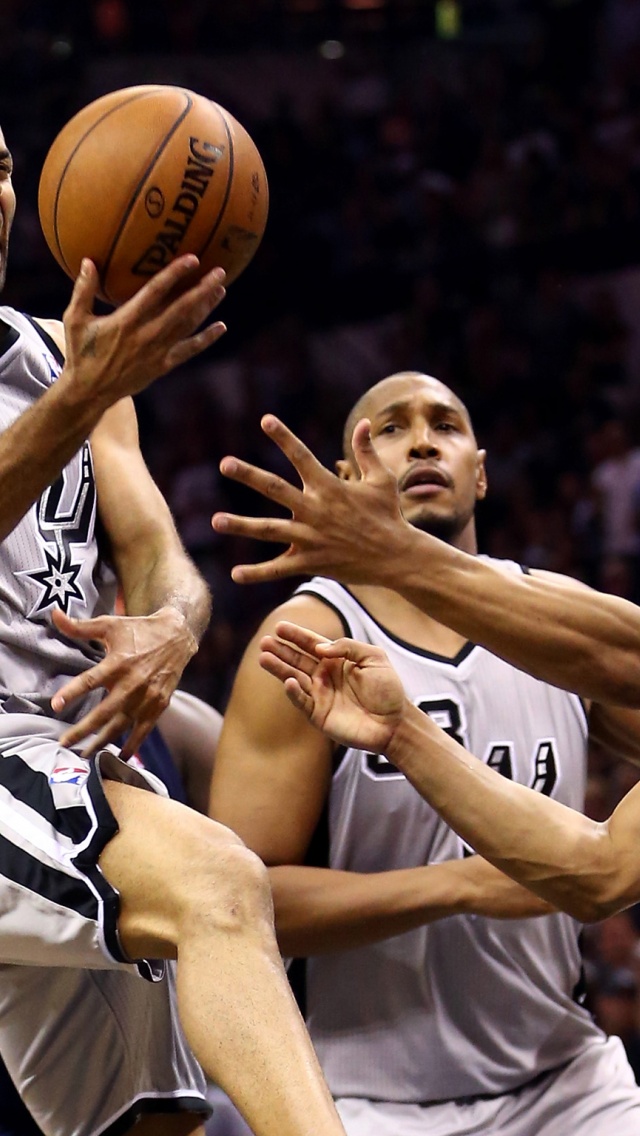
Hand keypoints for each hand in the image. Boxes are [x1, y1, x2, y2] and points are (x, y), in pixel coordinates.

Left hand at [50, 606, 197, 756]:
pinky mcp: (158, 705)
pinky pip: (143, 730)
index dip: (72, 692)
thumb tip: (54, 614)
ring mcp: (147, 697)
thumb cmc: (139, 630)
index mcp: (118, 662)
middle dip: (82, 730)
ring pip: (121, 725)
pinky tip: (120, 755)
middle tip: (64, 743)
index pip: (90, 680)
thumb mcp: (109, 625)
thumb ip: (79, 626)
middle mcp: (132, 683)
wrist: (177, 636)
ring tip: (85, 754)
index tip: (55, 705)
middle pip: (103, 712)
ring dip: (102, 741)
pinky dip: (133, 744)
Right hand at [60, 255, 226, 408]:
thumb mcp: (75, 319)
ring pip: (188, 326)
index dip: (175, 273)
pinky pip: (189, 351)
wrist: (89, 392)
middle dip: (202, 289)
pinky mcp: (162, 366)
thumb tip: (88, 260)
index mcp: (126, 320)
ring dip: (206, 308)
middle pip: (181, 308)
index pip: (156, 291)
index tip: (193, 259)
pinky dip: (206, 339)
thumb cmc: (81, 352)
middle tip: (220, 272)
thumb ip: (83, 290)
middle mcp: (146, 335)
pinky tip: (220, 327)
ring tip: (220, 290)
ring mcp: (157, 352)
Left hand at [211, 415, 412, 584]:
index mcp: (330, 487)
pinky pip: (278, 569)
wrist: (396, 556)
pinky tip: (235, 575)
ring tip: (215, 521)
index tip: (265, 420)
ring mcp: (310, 538)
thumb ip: (366, 451)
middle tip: (224, 463)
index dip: (284, 437)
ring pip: (269, 530)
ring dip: (241, 526)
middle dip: (248, 475)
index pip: (301, 456)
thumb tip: (364, 422)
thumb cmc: (389, 515)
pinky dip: (256, 573)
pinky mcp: (311, 562)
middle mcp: (315, 510)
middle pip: (275, 489)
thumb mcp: (381, 480)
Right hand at [259, 620, 405, 752]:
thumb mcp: (374, 657)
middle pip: (297, 660)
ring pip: (294, 678)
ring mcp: (320, 695)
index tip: (280, 626)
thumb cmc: (388, 689)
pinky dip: (293, 692)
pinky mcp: (319, 715)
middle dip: (281, 650)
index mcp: (337, 660)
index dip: (296, 636)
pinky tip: (287, 681)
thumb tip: (320, 648)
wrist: (395, 723)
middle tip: (264, 641)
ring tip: (263, 658)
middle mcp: (325, 676)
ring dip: (278, 668)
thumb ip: (348, 647)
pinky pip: (302, 701)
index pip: (312, 644)